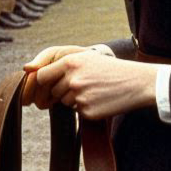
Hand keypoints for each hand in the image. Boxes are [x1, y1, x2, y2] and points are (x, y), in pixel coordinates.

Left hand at [22, 47, 157, 120]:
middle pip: (53, 91)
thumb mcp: (87, 58)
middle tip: (84, 85)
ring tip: (95, 91)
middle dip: (63, 91)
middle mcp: (72, 79)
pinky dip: (86, 108)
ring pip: (65, 102)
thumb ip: (62, 64)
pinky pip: (78, 112)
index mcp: (70, 63)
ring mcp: (79, 96)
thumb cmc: (110, 69)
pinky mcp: (88, 111)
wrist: (138, 82)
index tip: (46, 85)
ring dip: (75, 99)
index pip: (41, 76)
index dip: (42, 83)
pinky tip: (100, 100)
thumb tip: (33, 71)